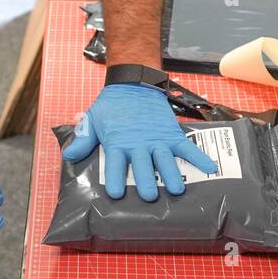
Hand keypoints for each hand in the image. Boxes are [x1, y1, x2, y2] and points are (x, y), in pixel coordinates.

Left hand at [61, 84, 217, 200]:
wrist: (134, 82)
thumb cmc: (112, 106)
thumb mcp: (93, 120)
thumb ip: (83, 139)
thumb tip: (68, 157)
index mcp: (118, 143)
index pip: (116, 165)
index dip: (116, 180)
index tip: (116, 193)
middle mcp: (139, 144)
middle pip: (144, 167)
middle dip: (147, 182)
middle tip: (149, 196)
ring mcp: (157, 140)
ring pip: (166, 160)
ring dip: (172, 175)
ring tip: (176, 189)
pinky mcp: (172, 134)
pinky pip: (188, 148)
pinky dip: (200, 157)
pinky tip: (209, 168)